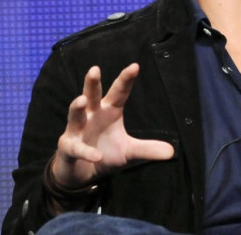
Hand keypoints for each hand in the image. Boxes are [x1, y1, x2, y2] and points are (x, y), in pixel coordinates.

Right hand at [51, 63, 174, 188]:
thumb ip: (147, 149)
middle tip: (95, 69)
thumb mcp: (129, 152)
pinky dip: (86, 152)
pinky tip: (97, 156)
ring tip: (81, 99)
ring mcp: (77, 130)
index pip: (119, 93)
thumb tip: (172, 152)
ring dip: (76, 108)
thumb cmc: (104, 153)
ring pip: (75, 116)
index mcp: (108, 111)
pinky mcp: (68, 147)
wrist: (81, 174)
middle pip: (92, 96)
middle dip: (92, 83)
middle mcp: (91, 116)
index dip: (126, 80)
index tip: (135, 66)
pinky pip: (76, 148)